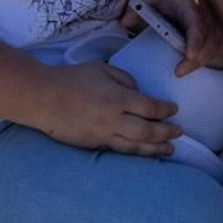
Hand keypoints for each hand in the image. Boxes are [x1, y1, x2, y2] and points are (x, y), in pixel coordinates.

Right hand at [34, 62, 180, 155]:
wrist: (43, 98)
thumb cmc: (73, 79)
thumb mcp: (103, 69)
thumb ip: (126, 80)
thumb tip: (139, 94)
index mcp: (117, 98)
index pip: (149, 108)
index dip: (165, 110)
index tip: (174, 110)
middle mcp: (113, 120)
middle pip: (147, 131)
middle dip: (166, 133)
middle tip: (179, 132)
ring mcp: (102, 135)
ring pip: (135, 147)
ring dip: (155, 149)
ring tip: (170, 150)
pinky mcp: (93, 145)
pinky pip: (119, 150)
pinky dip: (135, 152)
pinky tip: (144, 153)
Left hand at [122, 0, 222, 73]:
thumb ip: (138, 7)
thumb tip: (124, 22)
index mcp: (191, 7)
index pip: (197, 25)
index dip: (195, 41)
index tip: (188, 55)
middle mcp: (208, 18)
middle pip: (208, 43)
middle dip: (197, 59)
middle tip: (179, 72)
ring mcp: (216, 28)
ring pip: (216, 50)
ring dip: (203, 62)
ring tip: (184, 70)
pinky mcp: (219, 37)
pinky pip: (220, 53)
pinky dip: (212, 62)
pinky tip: (198, 67)